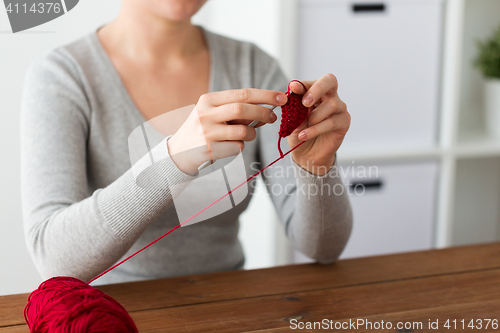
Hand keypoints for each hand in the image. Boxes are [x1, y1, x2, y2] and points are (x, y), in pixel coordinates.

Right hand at [168, 89, 286, 174]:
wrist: (178, 152)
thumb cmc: (204, 130)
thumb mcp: (214, 114)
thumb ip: (237, 110)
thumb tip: (268, 108)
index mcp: (208, 100)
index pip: (242, 93)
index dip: (265, 95)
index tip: (281, 98)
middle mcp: (205, 114)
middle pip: (242, 109)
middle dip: (263, 112)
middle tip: (274, 118)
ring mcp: (206, 132)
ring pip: (243, 131)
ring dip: (252, 134)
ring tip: (247, 135)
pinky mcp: (209, 150)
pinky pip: (237, 148)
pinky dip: (240, 147)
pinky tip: (229, 147)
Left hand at [287, 74, 349, 175]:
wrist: (306, 154)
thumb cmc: (300, 133)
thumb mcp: (292, 119)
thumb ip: (294, 107)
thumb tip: (292, 94)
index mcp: (316, 93)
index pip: (312, 82)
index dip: (303, 84)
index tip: (292, 88)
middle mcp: (330, 97)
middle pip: (330, 81)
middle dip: (317, 89)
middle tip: (305, 102)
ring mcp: (339, 109)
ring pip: (332, 104)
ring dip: (315, 116)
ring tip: (304, 127)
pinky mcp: (344, 123)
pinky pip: (331, 122)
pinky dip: (315, 129)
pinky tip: (304, 135)